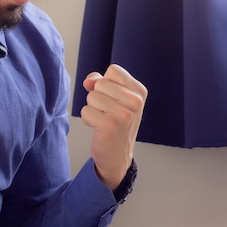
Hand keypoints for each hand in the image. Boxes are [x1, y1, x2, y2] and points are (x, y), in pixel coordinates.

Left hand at [80, 64, 146, 189]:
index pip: (113, 70)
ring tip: (103, 121)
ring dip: (92, 109)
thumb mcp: (114, 99)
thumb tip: (88, 82)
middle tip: (107, 113)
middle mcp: (135, 102)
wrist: (117, 155)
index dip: (105, 82)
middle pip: (100, 83)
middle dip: (97, 97)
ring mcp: (124, 114)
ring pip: (91, 97)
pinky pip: (86, 111)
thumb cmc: (115, 124)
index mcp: (139, 92)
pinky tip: (99, 129)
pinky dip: (88, 120)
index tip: (112, 99)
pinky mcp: (110, 125)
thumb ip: (101, 82)